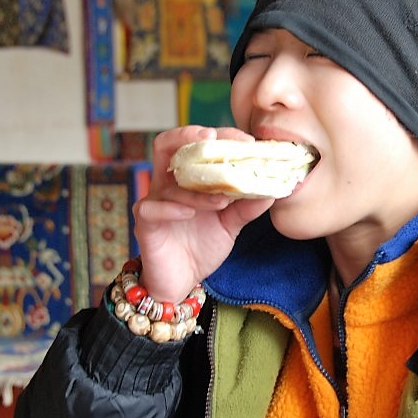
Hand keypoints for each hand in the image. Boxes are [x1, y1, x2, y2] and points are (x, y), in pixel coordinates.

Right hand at [131, 126, 275, 303]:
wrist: (181, 282)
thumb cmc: (202, 246)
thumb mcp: (230, 224)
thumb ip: (247, 206)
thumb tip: (272, 190)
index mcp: (188, 178)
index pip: (198, 144)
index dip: (220, 136)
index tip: (245, 141)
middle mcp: (168, 183)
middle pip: (166, 145)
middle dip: (187, 135)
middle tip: (212, 137)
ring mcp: (154, 201)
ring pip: (167, 182)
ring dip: (196, 189)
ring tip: (221, 200)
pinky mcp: (145, 223)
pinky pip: (151, 208)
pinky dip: (171, 207)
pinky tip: (189, 212)